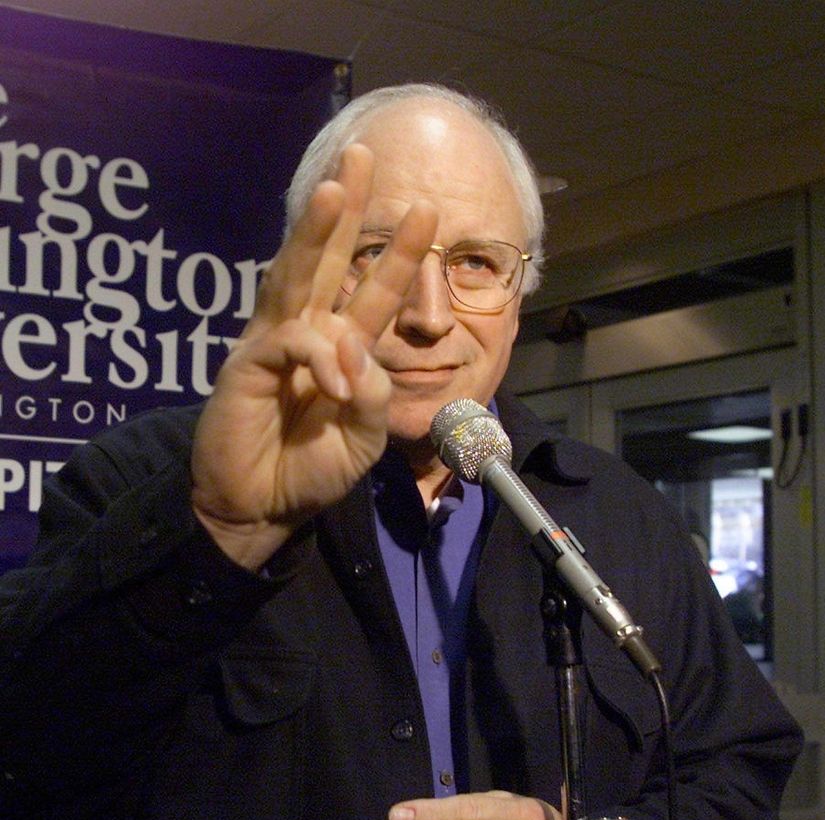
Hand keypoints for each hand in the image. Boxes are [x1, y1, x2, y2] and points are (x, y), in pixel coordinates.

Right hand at [191, 144, 437, 568]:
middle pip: (326, 260)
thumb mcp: (364, 435)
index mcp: (342, 350)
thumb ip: (371, 392)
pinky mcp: (246, 364)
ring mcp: (273, 345)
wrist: (262, 508)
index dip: (398, 254)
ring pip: (295, 275)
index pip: (372, 291)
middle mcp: (308, 335)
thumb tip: (352, 344)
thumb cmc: (310, 471)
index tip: (428, 210)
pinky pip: (290, 342)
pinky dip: (317, 355)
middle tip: (362, 155)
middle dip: (346, 210)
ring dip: (314, 233)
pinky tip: (333, 382)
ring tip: (333, 188)